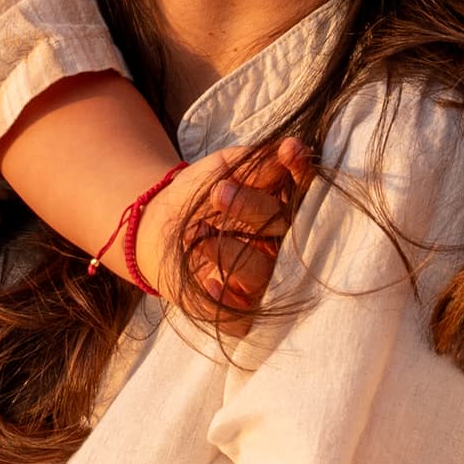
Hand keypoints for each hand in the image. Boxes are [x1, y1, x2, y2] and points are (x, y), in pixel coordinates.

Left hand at [140, 134, 314, 316]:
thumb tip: (290, 147)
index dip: (303, 174)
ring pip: (263, 273)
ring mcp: (264, 281)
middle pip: (284, 231)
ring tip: (193, 232)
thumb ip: (257, 162)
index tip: (288, 151)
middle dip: (252, 208)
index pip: (307, 193)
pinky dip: (227, 300)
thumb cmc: (200, 193)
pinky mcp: (240, 311)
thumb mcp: (225, 167)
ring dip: (228, 250)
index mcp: (285, 210)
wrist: (157, 226)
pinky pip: (244, 317)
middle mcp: (283, 248)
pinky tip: (209, 281)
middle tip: (218, 190)